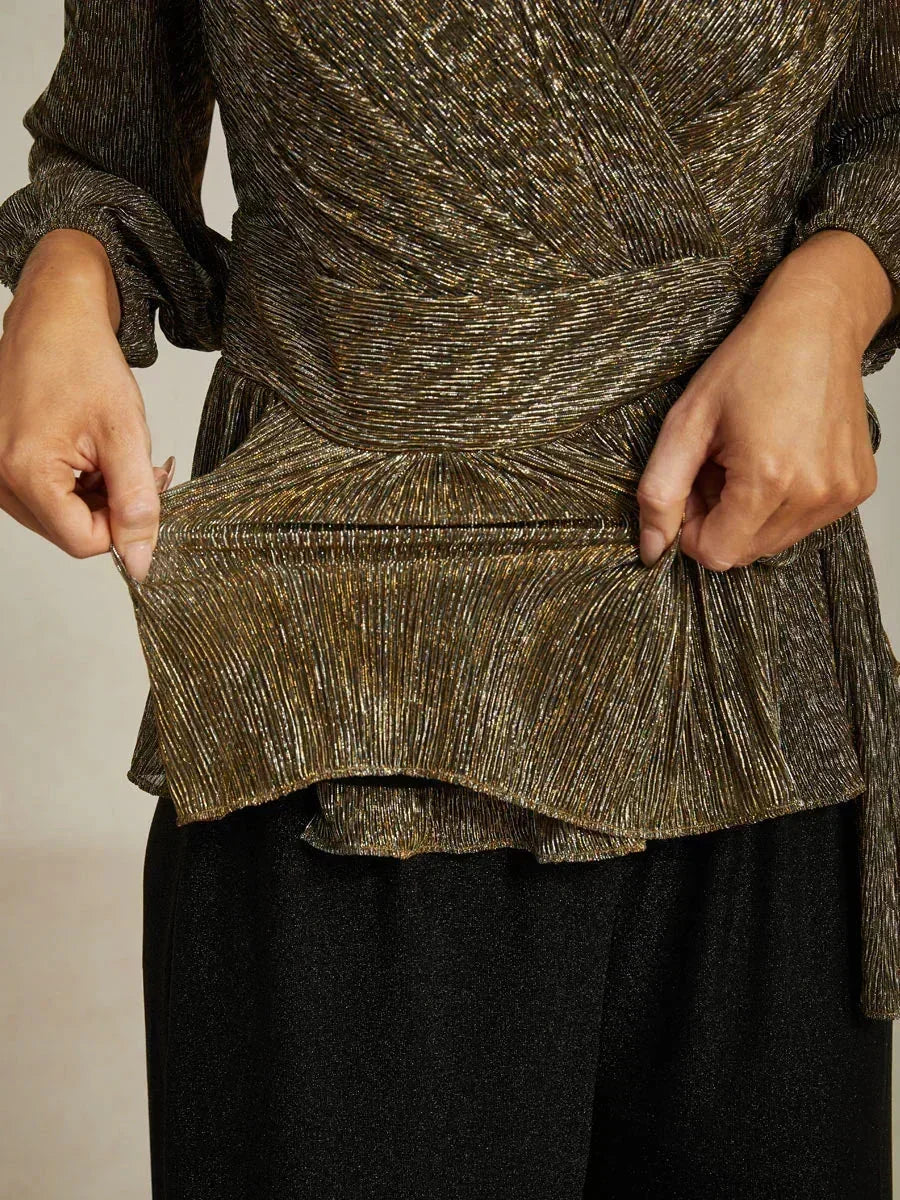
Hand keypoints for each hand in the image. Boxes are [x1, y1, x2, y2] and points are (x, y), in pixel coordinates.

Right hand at [0, 229, 173, 581]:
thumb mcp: (126, 434)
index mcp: (25, 471)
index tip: (142, 488)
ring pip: (59, 517)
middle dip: (110, 508)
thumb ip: (136, 503)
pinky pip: (44, 497)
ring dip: (94, 496)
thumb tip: (139, 561)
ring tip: (108, 452)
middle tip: (132, 465)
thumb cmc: (83, 361)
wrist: (53, 316)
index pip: (83, 542)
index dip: (122, 524)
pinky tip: (88, 451)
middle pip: (69, 532)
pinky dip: (75, 483)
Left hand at [636, 230, 896, 569]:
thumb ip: (660, 492)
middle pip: (746, 552)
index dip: (692, 530)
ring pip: (775, 541)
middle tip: (717, 468)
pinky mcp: (857, 488)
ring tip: (747, 459)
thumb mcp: (686, 422)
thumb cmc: (751, 361)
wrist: (816, 322)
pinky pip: (805, 522)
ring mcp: (842, 494)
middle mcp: (814, 494)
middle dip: (720, 520)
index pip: (717, 554)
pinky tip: (779, 457)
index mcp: (769, 480)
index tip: (691, 489)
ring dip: (750, 514)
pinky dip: (783, 503)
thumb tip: (652, 549)